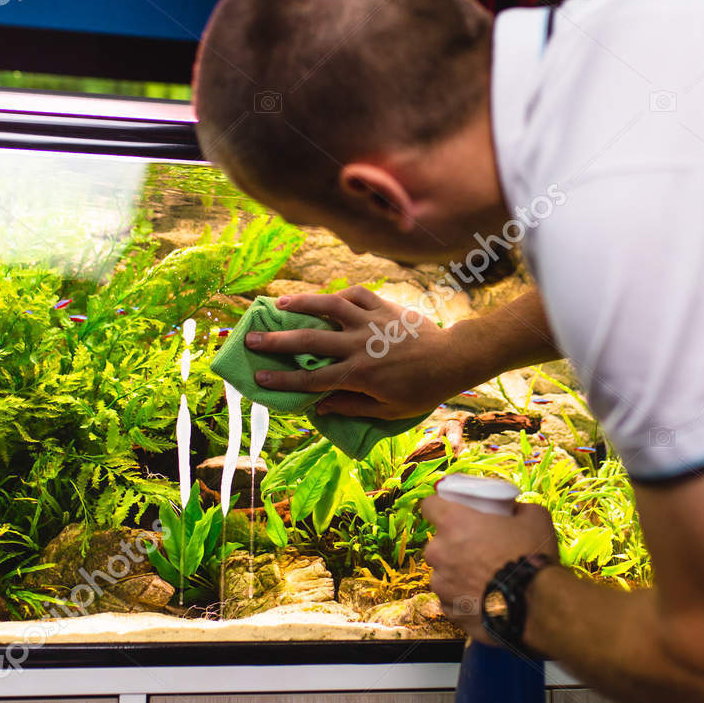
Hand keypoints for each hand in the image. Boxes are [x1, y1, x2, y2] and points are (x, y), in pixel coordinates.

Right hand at [245, 287, 478, 419]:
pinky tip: (326, 296)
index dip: (282, 380)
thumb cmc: (421, 391)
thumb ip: (351, 407)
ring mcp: (371, 322)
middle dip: (278, 340)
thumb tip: (318, 408)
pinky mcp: (384, 306)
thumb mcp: (387, 409)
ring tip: (279, 302)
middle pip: (310, 341)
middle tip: (251, 338)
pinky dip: (339, 293)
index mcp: (358, 375)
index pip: (311, 379)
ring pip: (330, 307)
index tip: (258, 377)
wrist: (452, 360)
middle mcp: (358, 345)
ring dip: (302, 303)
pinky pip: (357, 294)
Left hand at [420, 497, 559, 642]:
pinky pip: (451, 599)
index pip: (430, 505)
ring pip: (443, 574)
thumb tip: (515, 510)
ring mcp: (441, 584)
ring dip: (458, 574)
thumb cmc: (532, 557)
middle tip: (479, 549)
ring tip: (485, 579)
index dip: (440, 507)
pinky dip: (464, 599)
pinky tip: (484, 598)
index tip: (451, 512)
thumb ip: (518, 509)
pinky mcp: (449, 610)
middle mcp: (439, 552)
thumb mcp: (535, 519)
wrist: (536, 606)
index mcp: (453, 523)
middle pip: (438, 544)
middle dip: (454, 546)